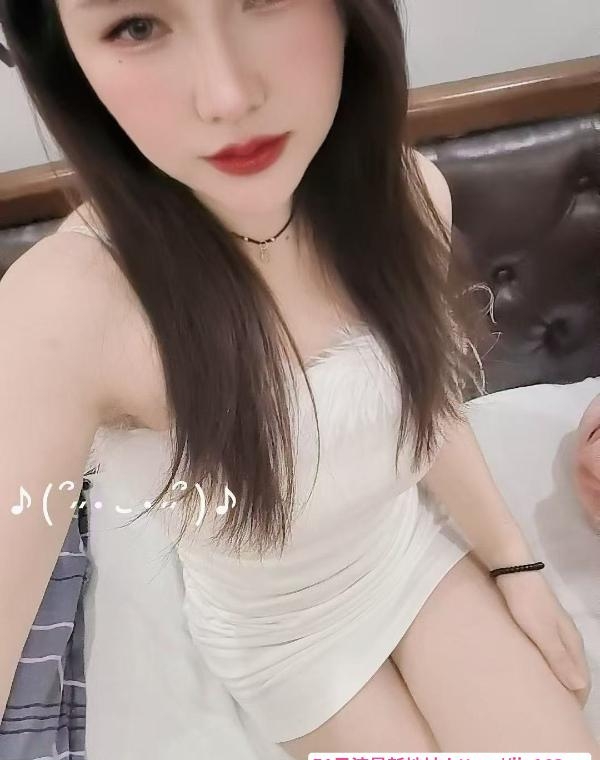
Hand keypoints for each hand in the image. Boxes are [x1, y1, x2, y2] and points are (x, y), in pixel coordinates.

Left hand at [495, 570, 590, 706]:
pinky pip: (545, 649)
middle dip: (566, 692)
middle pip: (572, 670)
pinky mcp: (535, 619)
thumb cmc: (526, 601)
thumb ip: (559, 657)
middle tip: (551, 712)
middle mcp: (565, 634)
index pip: (581, 678)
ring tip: (539, 695)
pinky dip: (543, 664)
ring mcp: (551, 626)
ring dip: (554, 678)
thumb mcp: (541, 631)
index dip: (576, 699)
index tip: (565, 719)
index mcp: (570, 640)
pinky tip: (528, 668)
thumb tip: (579, 686)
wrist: (510, 567)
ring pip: (559, 659)